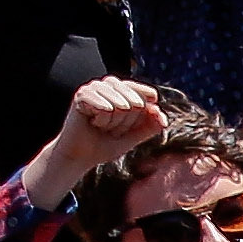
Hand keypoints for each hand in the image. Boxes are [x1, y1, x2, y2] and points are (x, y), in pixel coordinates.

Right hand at [54, 75, 169, 180]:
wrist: (80, 156)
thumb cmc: (105, 144)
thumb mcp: (134, 137)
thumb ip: (150, 126)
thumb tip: (162, 115)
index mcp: (124, 89)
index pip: (148, 96)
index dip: (140, 118)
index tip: (126, 128)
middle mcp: (109, 84)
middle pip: (136, 102)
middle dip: (126, 123)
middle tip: (109, 129)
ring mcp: (95, 87)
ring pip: (121, 105)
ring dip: (113, 124)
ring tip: (100, 126)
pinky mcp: (82, 94)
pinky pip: (105, 108)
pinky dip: (101, 121)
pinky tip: (90, 122)